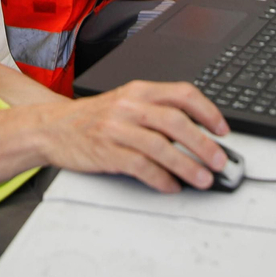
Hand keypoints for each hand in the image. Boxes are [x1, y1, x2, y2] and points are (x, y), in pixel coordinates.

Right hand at [37, 80, 229, 192]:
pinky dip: (160, 179)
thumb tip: (197, 133)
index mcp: (139, 90)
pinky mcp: (106, 152)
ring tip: (203, 178)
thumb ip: (157, 111)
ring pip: (160, 147)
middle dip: (203, 143)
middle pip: (175, 121)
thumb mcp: (126, 102)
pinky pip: (140, 167)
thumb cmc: (95, 118)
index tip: (222, 130)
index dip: (208, 111)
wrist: (52, 128)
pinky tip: (171, 186)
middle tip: (219, 160)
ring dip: (187, 166)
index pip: (182, 94)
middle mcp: (129, 105)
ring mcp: (116, 128)